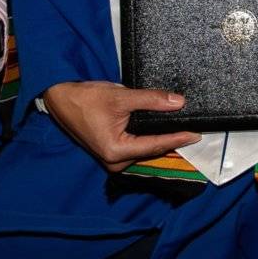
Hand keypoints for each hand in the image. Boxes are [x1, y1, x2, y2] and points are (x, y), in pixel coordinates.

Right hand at [42, 81, 199, 172]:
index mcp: (116, 151)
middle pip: (151, 150)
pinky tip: (162, 130)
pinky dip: (149, 138)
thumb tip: (178, 102)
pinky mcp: (111, 153)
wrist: (61, 99)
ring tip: (182, 129)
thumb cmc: (85, 98)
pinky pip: (136, 147)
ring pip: (145, 150)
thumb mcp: (121, 96)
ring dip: (161, 139)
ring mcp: (112, 160)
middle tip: (195, 129)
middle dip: (172, 140)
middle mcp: (114, 162)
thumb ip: (151, 100)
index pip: (155, 145)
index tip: (197, 134)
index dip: (177, 138)